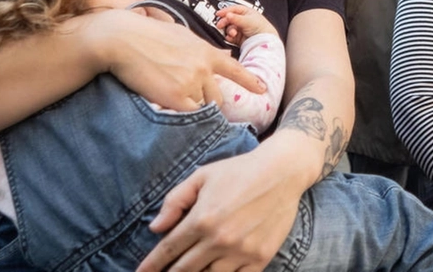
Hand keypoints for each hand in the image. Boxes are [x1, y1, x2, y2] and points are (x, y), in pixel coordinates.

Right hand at [90, 9, 265, 110]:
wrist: (125, 39)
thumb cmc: (148, 35)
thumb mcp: (182, 36)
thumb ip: (202, 48)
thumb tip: (223, 55)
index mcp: (206, 52)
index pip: (235, 69)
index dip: (249, 81)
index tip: (263, 89)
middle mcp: (203, 69)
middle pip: (217, 96)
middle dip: (207, 100)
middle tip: (188, 97)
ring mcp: (191, 84)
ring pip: (200, 106)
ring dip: (189, 105)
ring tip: (170, 93)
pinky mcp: (175, 98)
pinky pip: (186, 114)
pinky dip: (180, 113)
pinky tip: (168, 104)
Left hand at [136, 143, 303, 271]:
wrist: (281, 172)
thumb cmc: (238, 171)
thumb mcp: (202, 176)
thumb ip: (175, 201)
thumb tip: (154, 228)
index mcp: (201, 218)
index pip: (168, 250)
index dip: (151, 265)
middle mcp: (219, 239)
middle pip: (184, 270)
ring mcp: (241, 252)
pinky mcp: (260, 258)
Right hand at [217, 5, 275, 43]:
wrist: (265, 41)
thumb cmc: (261, 27)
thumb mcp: (247, 20)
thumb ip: (236, 18)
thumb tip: (227, 15)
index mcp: (246, 12)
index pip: (233, 9)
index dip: (225, 11)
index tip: (218, 14)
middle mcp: (242, 20)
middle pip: (229, 19)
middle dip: (225, 22)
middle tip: (220, 25)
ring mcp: (240, 29)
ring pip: (229, 28)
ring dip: (229, 30)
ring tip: (233, 33)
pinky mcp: (239, 38)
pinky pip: (231, 36)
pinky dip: (230, 37)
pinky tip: (231, 37)